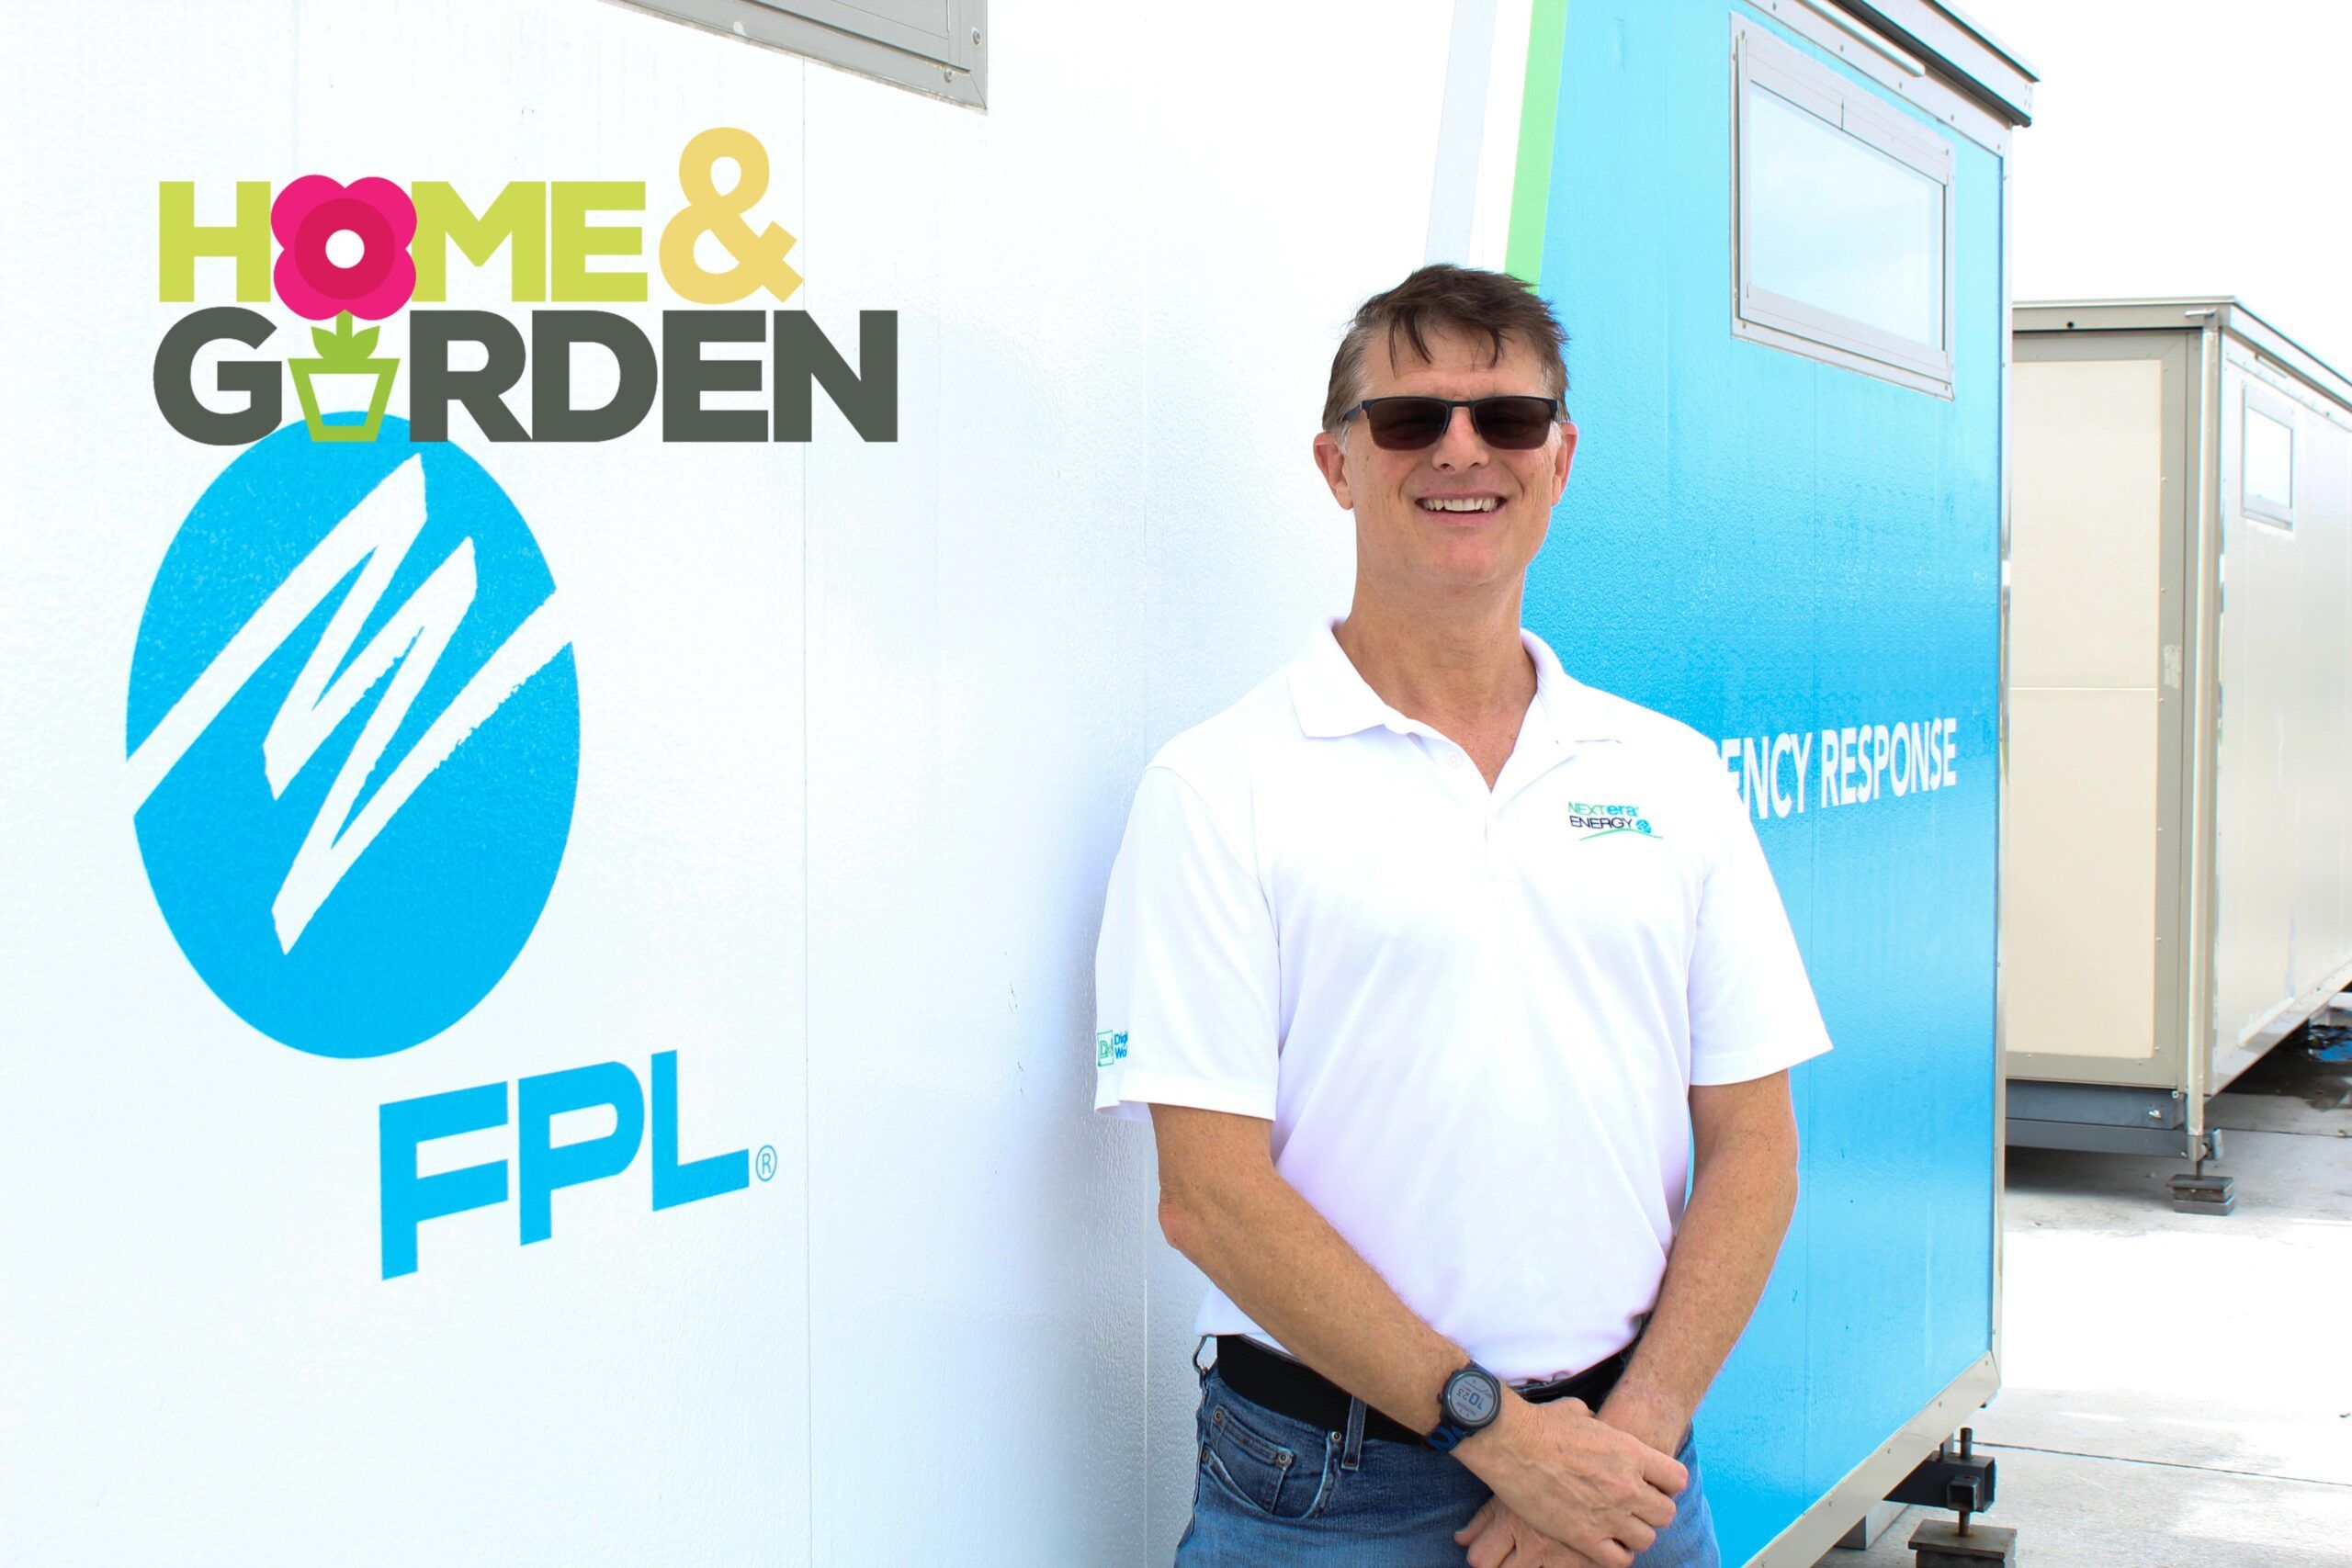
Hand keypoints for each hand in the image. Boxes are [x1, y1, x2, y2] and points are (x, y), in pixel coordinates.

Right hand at [1452, 1395, 1686, 1567]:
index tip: (1650, 1483)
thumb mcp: (1581, 1413)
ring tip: (1617, 1527)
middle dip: (1652, 1511)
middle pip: (1666, 1514)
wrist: (1510, 1443)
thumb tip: (1596, 1423)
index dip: (1665, 1483)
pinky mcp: (1584, 1537)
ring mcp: (1608, 1514)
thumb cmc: (1541, 1423)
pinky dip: (1615, 1555)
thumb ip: (1600, 1425)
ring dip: (1634, 1534)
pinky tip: (1602, 1543)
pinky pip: (1619, 1560)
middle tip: (1632, 1507)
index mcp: (1631, 1453)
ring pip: (1647, 1539)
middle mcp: (1627, 1486)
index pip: (1677, 1479)